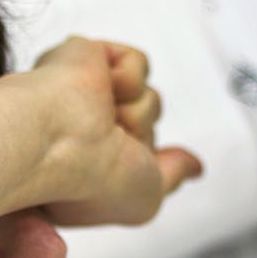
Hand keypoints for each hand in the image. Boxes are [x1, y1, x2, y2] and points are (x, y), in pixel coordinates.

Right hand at [20, 35, 203, 228]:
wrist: (61, 145)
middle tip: (104, 148)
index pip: (132, 157)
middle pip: (146, 128)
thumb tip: (195, 166)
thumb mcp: (143, 201)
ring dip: (136, 113)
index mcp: (82, 166)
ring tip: (98, 120)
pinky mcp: (82, 56)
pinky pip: (138, 64)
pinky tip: (97, 91)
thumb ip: (172, 177)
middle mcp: (80, 130)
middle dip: (139, 139)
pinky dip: (128, 78)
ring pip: (147, 98)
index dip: (136, 166)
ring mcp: (79, 94)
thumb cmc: (88, 183)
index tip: (114, 182)